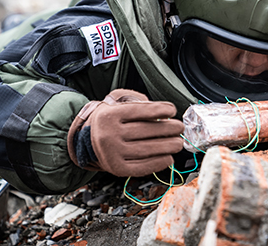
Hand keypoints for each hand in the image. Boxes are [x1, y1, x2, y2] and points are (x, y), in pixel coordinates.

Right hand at [67, 89, 184, 176]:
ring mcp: (112, 154)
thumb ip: (134, 99)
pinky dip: (159, 163)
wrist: (87, 140)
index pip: (140, 111)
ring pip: (147, 150)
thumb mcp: (114, 101)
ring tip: (178, 142)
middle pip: (146, 131)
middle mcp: (109, 134)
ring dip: (168, 146)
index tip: (172, 110)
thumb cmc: (109, 120)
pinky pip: (142, 167)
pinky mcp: (117, 169)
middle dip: (168, 129)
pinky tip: (168, 158)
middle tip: (180, 127)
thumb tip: (158, 110)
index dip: (160, 110)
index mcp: (109, 115)